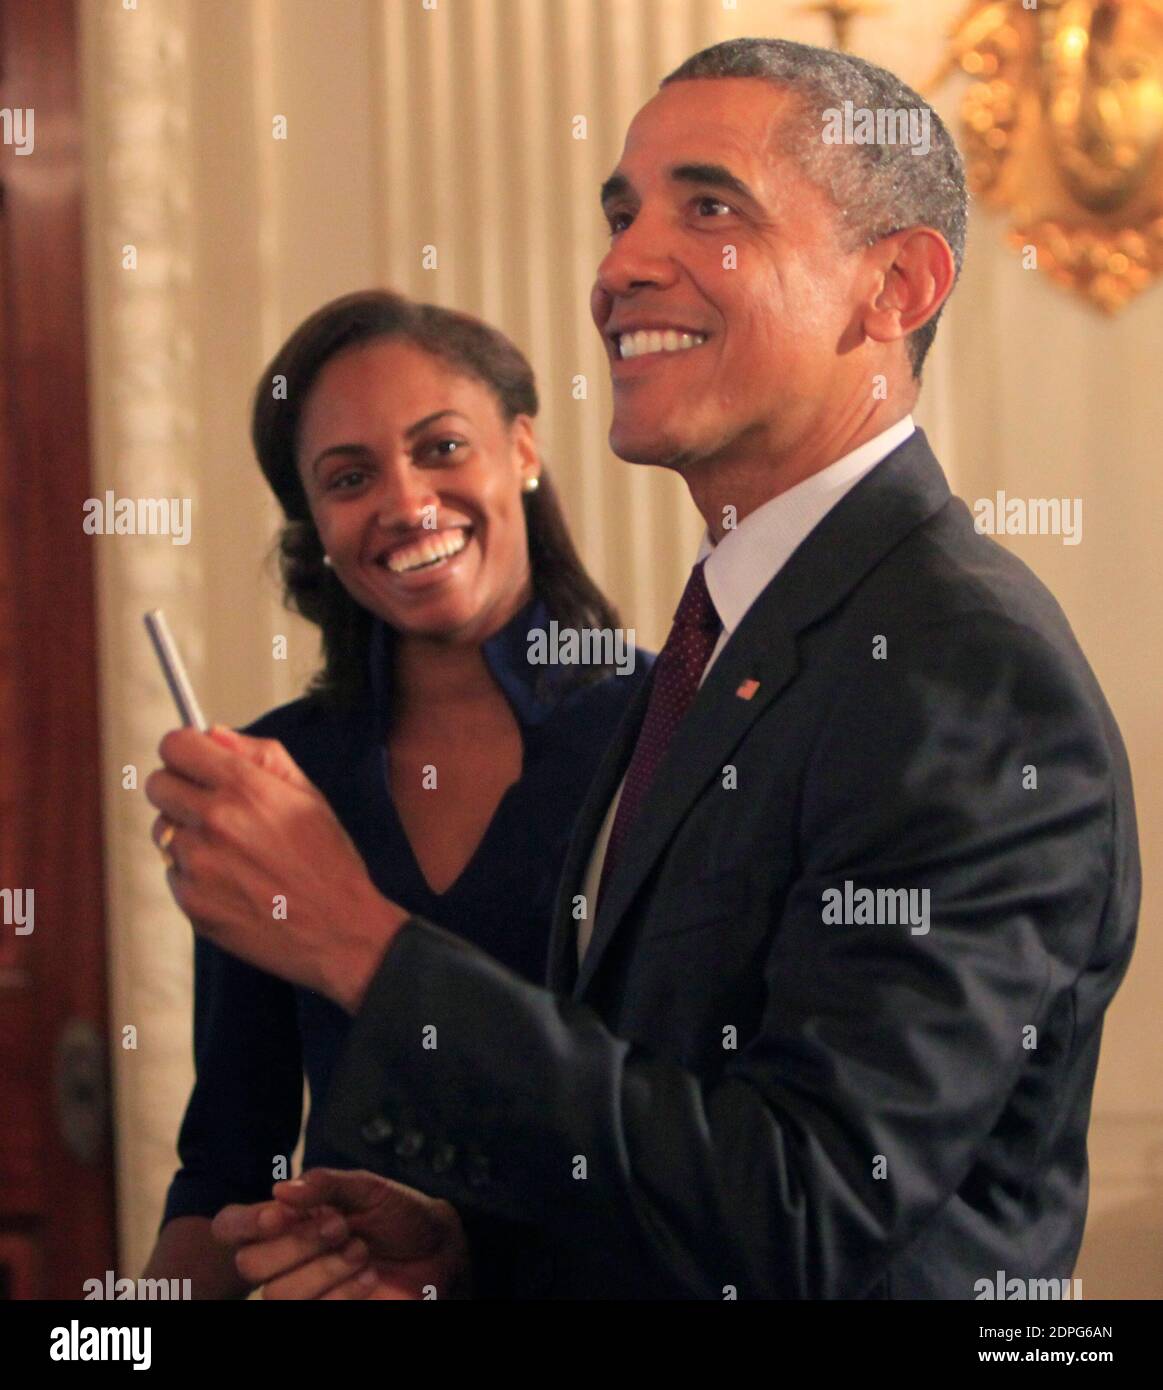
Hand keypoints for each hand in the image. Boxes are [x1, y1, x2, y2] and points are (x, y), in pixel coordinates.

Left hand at [145, 726, 406, 1012]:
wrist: (338, 930)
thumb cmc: (328, 861)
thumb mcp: (308, 794)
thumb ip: (260, 755)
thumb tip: (214, 735)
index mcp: (244, 787)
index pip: (175, 747)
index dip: (184, 749)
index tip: (192, 759)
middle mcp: (214, 820)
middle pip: (157, 785)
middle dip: (180, 789)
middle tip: (210, 806)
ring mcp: (198, 863)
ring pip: (163, 831)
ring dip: (187, 834)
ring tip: (230, 852)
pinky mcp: (190, 901)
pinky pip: (173, 872)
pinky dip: (194, 873)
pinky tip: (231, 882)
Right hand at [212, 1169, 471, 1299]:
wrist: (437, 1251)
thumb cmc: (399, 1214)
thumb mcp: (368, 1188)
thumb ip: (326, 1185)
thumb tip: (281, 1189)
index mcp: (289, 1219)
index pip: (232, 1225)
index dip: (243, 1223)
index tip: (278, 1214)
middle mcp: (286, 1256)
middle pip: (250, 1264)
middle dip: (295, 1244)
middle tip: (341, 1227)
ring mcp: (302, 1290)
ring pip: (276, 1294)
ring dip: (322, 1270)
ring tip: (360, 1250)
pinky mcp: (323, 1311)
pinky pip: (309, 1312)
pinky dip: (340, 1294)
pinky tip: (368, 1275)